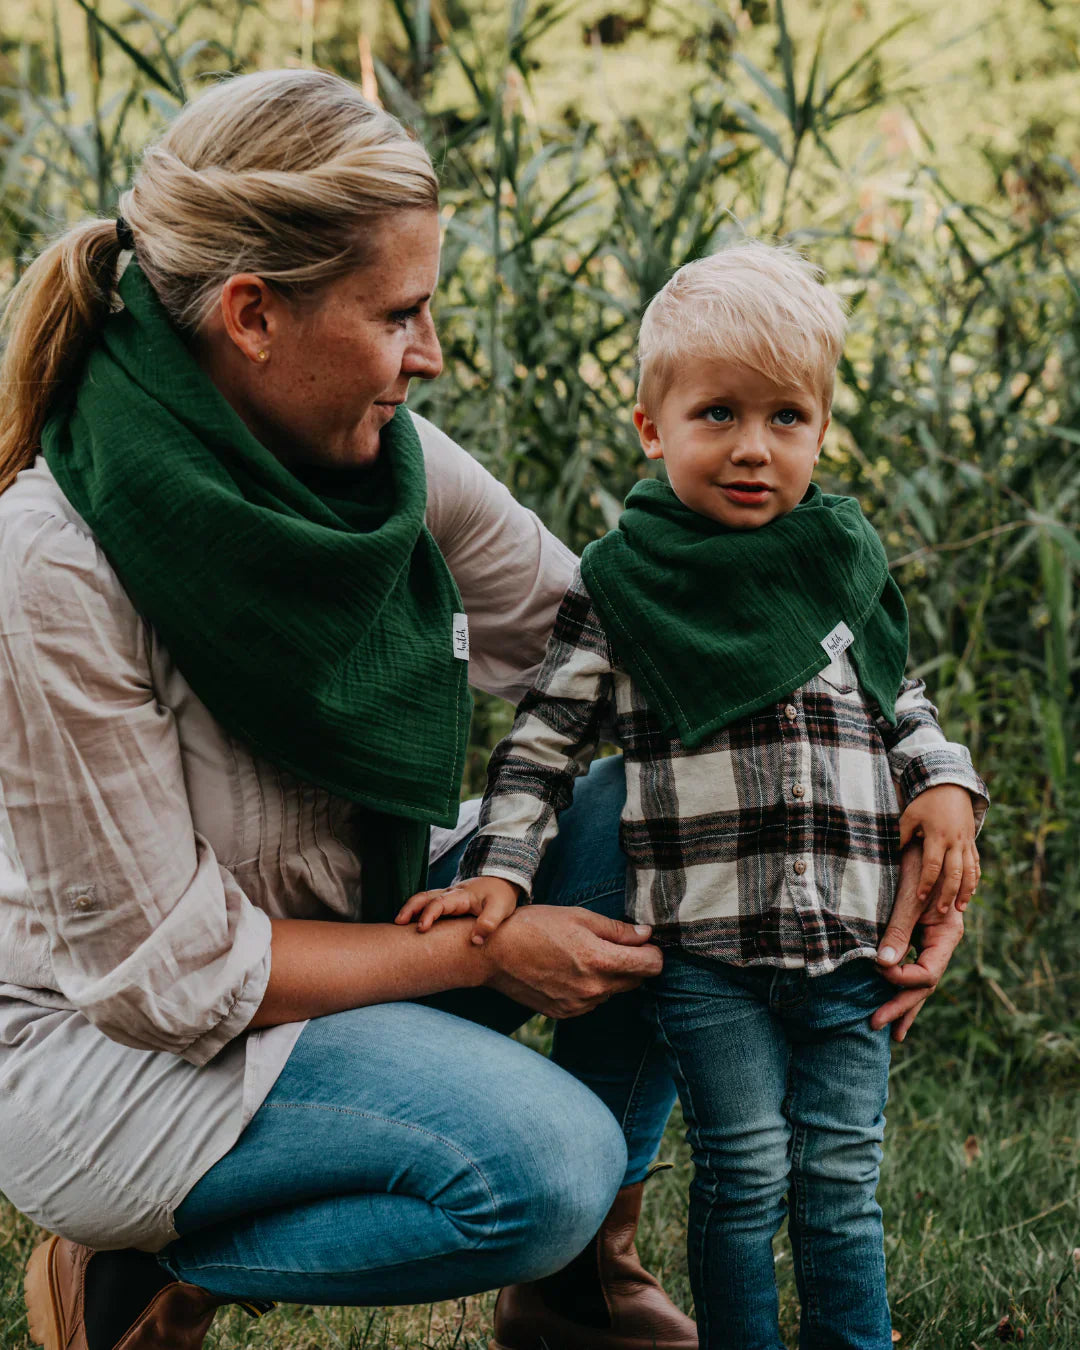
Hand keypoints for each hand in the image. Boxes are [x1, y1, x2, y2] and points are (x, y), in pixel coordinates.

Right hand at [396, 876, 520, 944]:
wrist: (503, 881)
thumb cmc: (500, 895)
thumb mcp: (500, 908)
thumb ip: (489, 923)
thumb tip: (475, 941)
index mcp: (461, 895)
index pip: (440, 903)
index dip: (429, 915)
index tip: (421, 928)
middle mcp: (450, 894)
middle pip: (425, 897)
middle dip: (411, 908)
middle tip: (398, 923)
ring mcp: (448, 897)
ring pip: (424, 899)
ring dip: (411, 909)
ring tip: (398, 924)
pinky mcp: (448, 902)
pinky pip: (429, 904)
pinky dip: (417, 911)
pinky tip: (411, 924)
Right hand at [479, 905, 662, 1019]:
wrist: (494, 954)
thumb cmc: (535, 927)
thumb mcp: (578, 917)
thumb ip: (617, 930)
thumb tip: (647, 935)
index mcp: (599, 961)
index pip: (651, 966)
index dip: (653, 951)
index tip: (644, 942)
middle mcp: (593, 989)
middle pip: (636, 980)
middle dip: (632, 963)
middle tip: (612, 943)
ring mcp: (579, 1005)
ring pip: (613, 991)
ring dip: (609, 975)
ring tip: (581, 954)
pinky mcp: (565, 1013)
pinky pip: (591, 1001)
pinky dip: (589, 987)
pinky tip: (568, 969)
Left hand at [873, 840, 963, 1041]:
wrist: (926, 837)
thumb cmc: (918, 862)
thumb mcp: (907, 896)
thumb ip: (898, 931)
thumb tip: (882, 965)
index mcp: (948, 934)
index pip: (928, 972)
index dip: (902, 978)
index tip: (876, 969)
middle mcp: (944, 941)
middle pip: (925, 984)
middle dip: (900, 1006)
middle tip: (876, 1025)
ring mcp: (933, 940)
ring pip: (921, 981)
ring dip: (903, 1004)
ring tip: (888, 1031)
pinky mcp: (920, 936)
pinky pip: (913, 967)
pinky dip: (901, 984)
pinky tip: (889, 999)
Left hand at [898, 784, 979, 914]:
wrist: (951, 786)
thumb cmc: (926, 803)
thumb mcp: (910, 816)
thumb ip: (901, 836)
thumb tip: (889, 854)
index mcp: (938, 836)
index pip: (933, 865)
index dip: (927, 882)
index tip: (921, 897)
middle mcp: (955, 842)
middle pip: (955, 873)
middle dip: (949, 893)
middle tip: (942, 911)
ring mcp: (967, 843)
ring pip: (970, 871)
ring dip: (966, 891)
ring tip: (960, 908)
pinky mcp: (972, 843)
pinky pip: (976, 864)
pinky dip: (975, 880)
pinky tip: (971, 893)